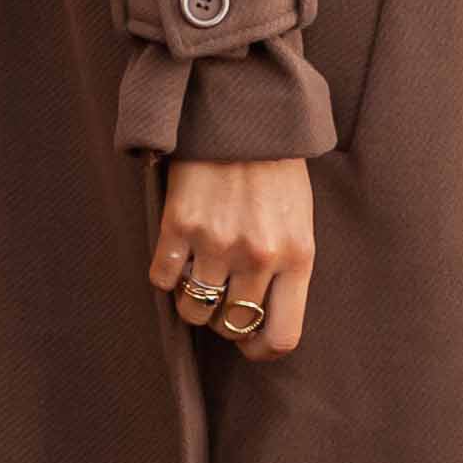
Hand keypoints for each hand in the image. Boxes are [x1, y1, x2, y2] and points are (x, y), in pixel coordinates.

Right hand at [150, 157, 312, 362]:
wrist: (242, 112)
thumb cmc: (274, 167)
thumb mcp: (299, 219)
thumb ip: (287, 265)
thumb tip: (264, 313)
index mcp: (297, 256)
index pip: (282, 336)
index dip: (261, 349)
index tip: (250, 343)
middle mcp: (258, 256)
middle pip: (231, 326)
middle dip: (223, 319)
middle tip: (220, 296)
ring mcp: (217, 242)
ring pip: (193, 310)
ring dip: (192, 300)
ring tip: (197, 274)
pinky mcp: (179, 224)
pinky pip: (162, 279)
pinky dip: (166, 273)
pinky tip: (176, 252)